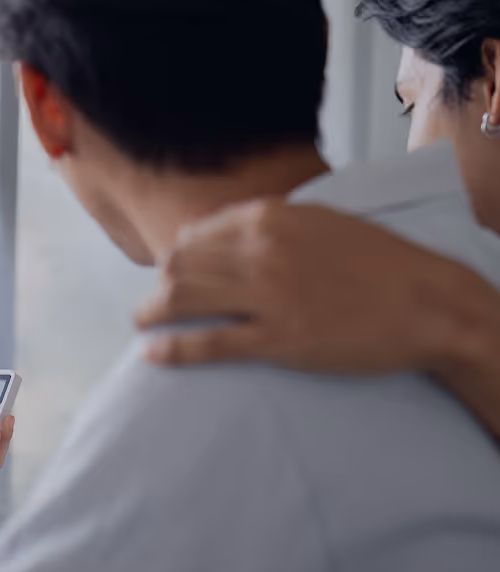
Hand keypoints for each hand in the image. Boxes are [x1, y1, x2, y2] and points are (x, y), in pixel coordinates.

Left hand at [136, 199, 486, 373]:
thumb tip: (222, 231)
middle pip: (180, 267)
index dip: (175, 258)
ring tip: (142, 324)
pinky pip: (208, 344)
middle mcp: (261, 251)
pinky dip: (172, 350)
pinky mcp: (278, 339)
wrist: (429, 304)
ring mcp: (268, 296)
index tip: (169, 273)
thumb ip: (271, 223)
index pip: (195, 236)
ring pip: (185, 301)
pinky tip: (152, 354)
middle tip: (151, 303)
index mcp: (270, 217)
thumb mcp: (321, 221)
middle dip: (159, 286)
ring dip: (152, 313)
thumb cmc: (379, 263)